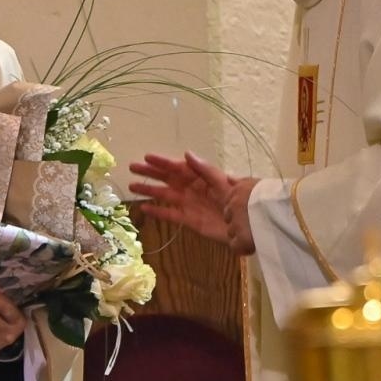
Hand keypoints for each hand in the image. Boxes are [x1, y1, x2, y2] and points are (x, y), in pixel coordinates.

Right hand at [129, 151, 258, 255]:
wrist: (248, 226)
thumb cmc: (238, 201)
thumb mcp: (223, 182)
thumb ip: (205, 170)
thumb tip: (186, 154)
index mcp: (200, 178)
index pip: (178, 168)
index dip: (162, 162)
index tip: (147, 157)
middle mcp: (192, 189)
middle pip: (167, 179)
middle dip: (150, 173)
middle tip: (132, 168)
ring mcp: (189, 205)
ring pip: (165, 195)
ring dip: (149, 190)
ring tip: (132, 186)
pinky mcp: (189, 221)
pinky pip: (170, 214)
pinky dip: (157, 211)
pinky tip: (143, 208)